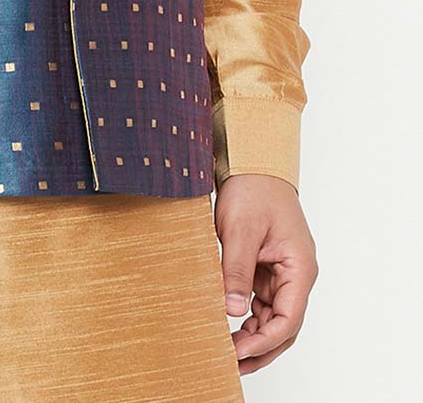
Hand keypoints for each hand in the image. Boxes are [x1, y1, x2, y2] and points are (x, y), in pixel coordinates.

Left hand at [214, 172, 317, 374]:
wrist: (253, 162)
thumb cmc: (254, 189)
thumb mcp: (241, 231)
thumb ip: (237, 271)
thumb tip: (232, 311)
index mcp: (299, 267)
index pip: (288, 318)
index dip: (264, 341)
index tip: (238, 352)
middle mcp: (296, 274)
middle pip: (283, 325)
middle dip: (260, 347)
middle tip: (230, 362)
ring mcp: (282, 272)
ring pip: (272, 316)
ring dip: (253, 335)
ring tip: (226, 349)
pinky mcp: (267, 267)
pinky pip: (261, 301)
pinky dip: (247, 316)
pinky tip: (228, 324)